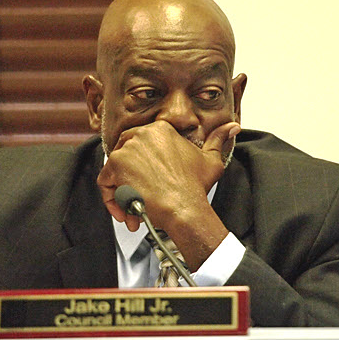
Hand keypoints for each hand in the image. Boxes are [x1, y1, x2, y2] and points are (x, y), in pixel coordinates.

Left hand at [98, 120, 240, 231]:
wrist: (183, 208)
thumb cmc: (194, 187)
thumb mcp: (210, 160)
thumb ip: (219, 139)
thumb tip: (232, 127)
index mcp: (161, 129)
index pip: (141, 142)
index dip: (143, 165)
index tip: (150, 181)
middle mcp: (142, 134)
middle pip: (125, 154)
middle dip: (131, 178)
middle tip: (141, 194)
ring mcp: (127, 149)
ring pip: (114, 171)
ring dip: (123, 192)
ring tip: (136, 209)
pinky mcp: (116, 165)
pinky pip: (105, 183)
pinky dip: (112, 200)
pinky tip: (127, 212)